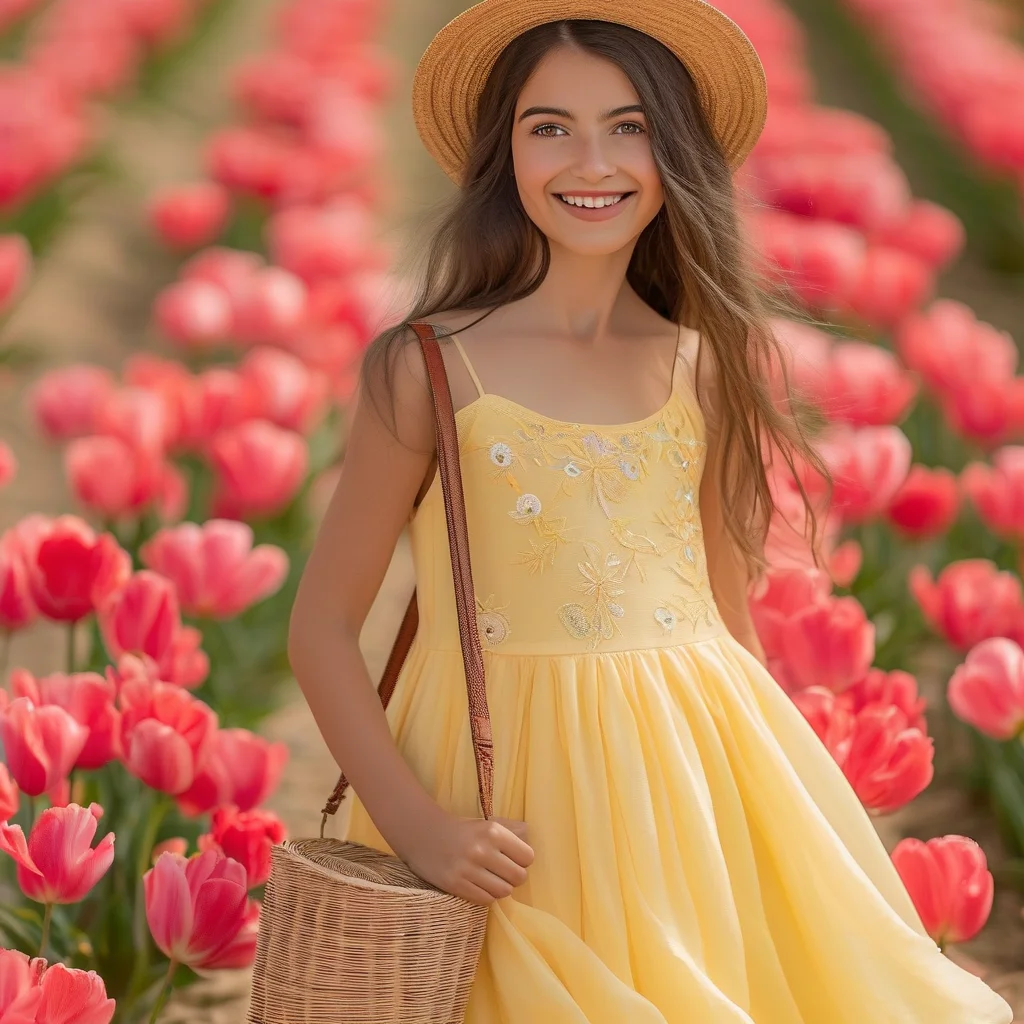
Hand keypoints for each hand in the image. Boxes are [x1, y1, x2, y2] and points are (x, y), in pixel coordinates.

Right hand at [399, 812, 533, 905]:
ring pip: (504, 891)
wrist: (424, 835)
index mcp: (493, 832)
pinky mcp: (456, 885)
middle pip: (519, 877)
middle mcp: (482, 850)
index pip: (527, 857)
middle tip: (503, 872)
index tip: (513, 859)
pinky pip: (486, 900)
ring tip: (491, 880)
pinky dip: (486, 895)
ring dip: (500, 888)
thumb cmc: (462, 831)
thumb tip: (530, 839)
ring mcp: (468, 869)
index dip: (523, 860)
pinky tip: (479, 885)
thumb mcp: (486, 825)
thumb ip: (510, 833)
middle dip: (514, 877)